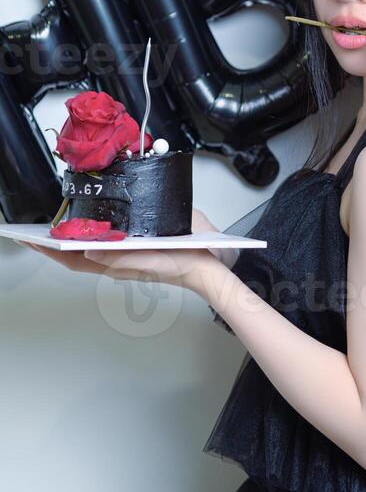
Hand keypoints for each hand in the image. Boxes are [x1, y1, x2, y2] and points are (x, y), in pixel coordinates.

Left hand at [19, 207, 229, 296]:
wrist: (208, 264)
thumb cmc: (184, 261)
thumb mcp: (152, 257)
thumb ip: (121, 258)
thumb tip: (90, 254)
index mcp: (117, 263)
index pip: (74, 259)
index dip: (50, 251)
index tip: (31, 240)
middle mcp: (118, 260)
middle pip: (76, 254)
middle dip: (53, 245)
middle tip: (32, 233)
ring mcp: (127, 254)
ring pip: (89, 249)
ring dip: (69, 239)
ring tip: (51, 229)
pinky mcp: (138, 246)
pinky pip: (106, 243)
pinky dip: (91, 235)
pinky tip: (89, 226)